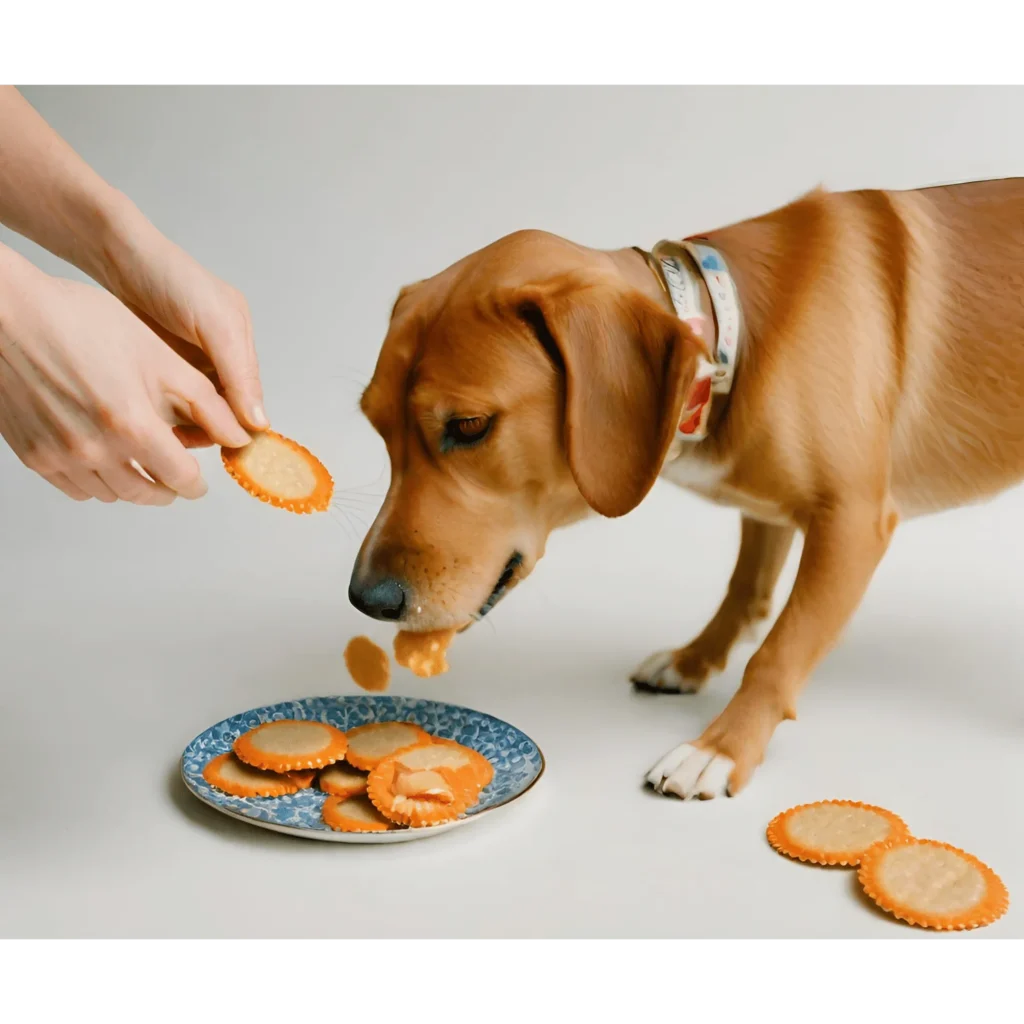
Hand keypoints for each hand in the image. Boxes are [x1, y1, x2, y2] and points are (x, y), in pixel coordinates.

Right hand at [0, 256, 252, 503]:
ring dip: (134, 485)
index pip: (181, 479)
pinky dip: (98, 481)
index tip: (200, 480)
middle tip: (176, 476)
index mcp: (132, 426)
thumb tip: (239, 434)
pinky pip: (76, 487)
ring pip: (111, 493)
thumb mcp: (158, 357)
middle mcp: (94, 450)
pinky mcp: (33, 456)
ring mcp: (60, 457)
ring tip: (143, 463)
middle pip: (147, 493)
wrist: (7, 314)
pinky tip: (106, 459)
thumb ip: (205, 403)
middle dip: (168, 487)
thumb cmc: (78, 322)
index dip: (197, 483)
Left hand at [102, 220, 268, 439]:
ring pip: (196, 410)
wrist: (116, 255)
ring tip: (169, 434)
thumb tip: (259, 421)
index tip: (231, 450)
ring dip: (187, 424)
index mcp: (238, 342)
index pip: (249, 398)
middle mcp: (217, 355)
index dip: (242, 424)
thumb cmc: (167, 277)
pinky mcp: (159, 364)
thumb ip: (238, 371)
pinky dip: (166, 414)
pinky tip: (154, 421)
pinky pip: (171, 400)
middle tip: (189, 442)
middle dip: (211, 428)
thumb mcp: (214, 322)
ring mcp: (187, 360)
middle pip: (224, 409)